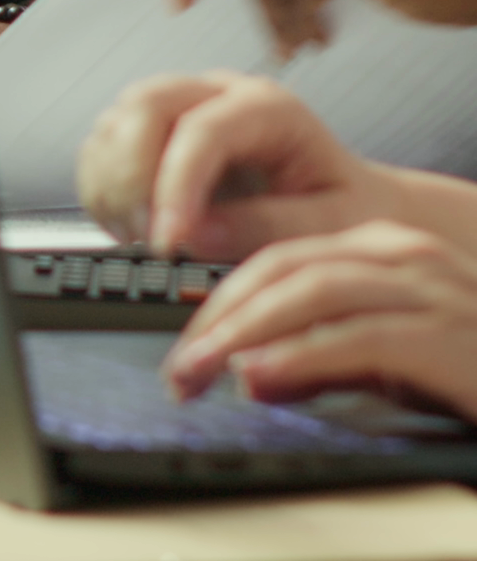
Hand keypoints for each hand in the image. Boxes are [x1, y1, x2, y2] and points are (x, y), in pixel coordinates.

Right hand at [76, 71, 401, 258]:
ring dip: (113, 183)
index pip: (203, 129)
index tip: (167, 242)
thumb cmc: (348, 212)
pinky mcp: (157, 136)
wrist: (352, 204)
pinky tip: (128, 227)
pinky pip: (106, 146)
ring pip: (117, 120)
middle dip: (132, 174)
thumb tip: (198, 232)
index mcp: (269, 108)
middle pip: (145, 103)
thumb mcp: (334, 227)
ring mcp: (184, 110)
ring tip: (140, 237)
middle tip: (149, 238)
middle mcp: (220, 96)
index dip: (175, 186)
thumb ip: (270, 228)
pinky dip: (102, 188)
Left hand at [164, 221, 476, 425]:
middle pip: (285, 268)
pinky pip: (357, 338)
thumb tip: (251, 372)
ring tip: (202, 370)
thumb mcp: (391, 360)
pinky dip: (302, 357)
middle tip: (179, 367)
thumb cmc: (474, 371)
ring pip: (311, 292)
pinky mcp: (445, 334)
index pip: (283, 259)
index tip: (186, 345)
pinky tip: (262, 376)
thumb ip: (327, 357)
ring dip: (244, 333)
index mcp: (387, 250)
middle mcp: (405, 256)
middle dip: (219, 315)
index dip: (223, 298)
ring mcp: (429, 289)